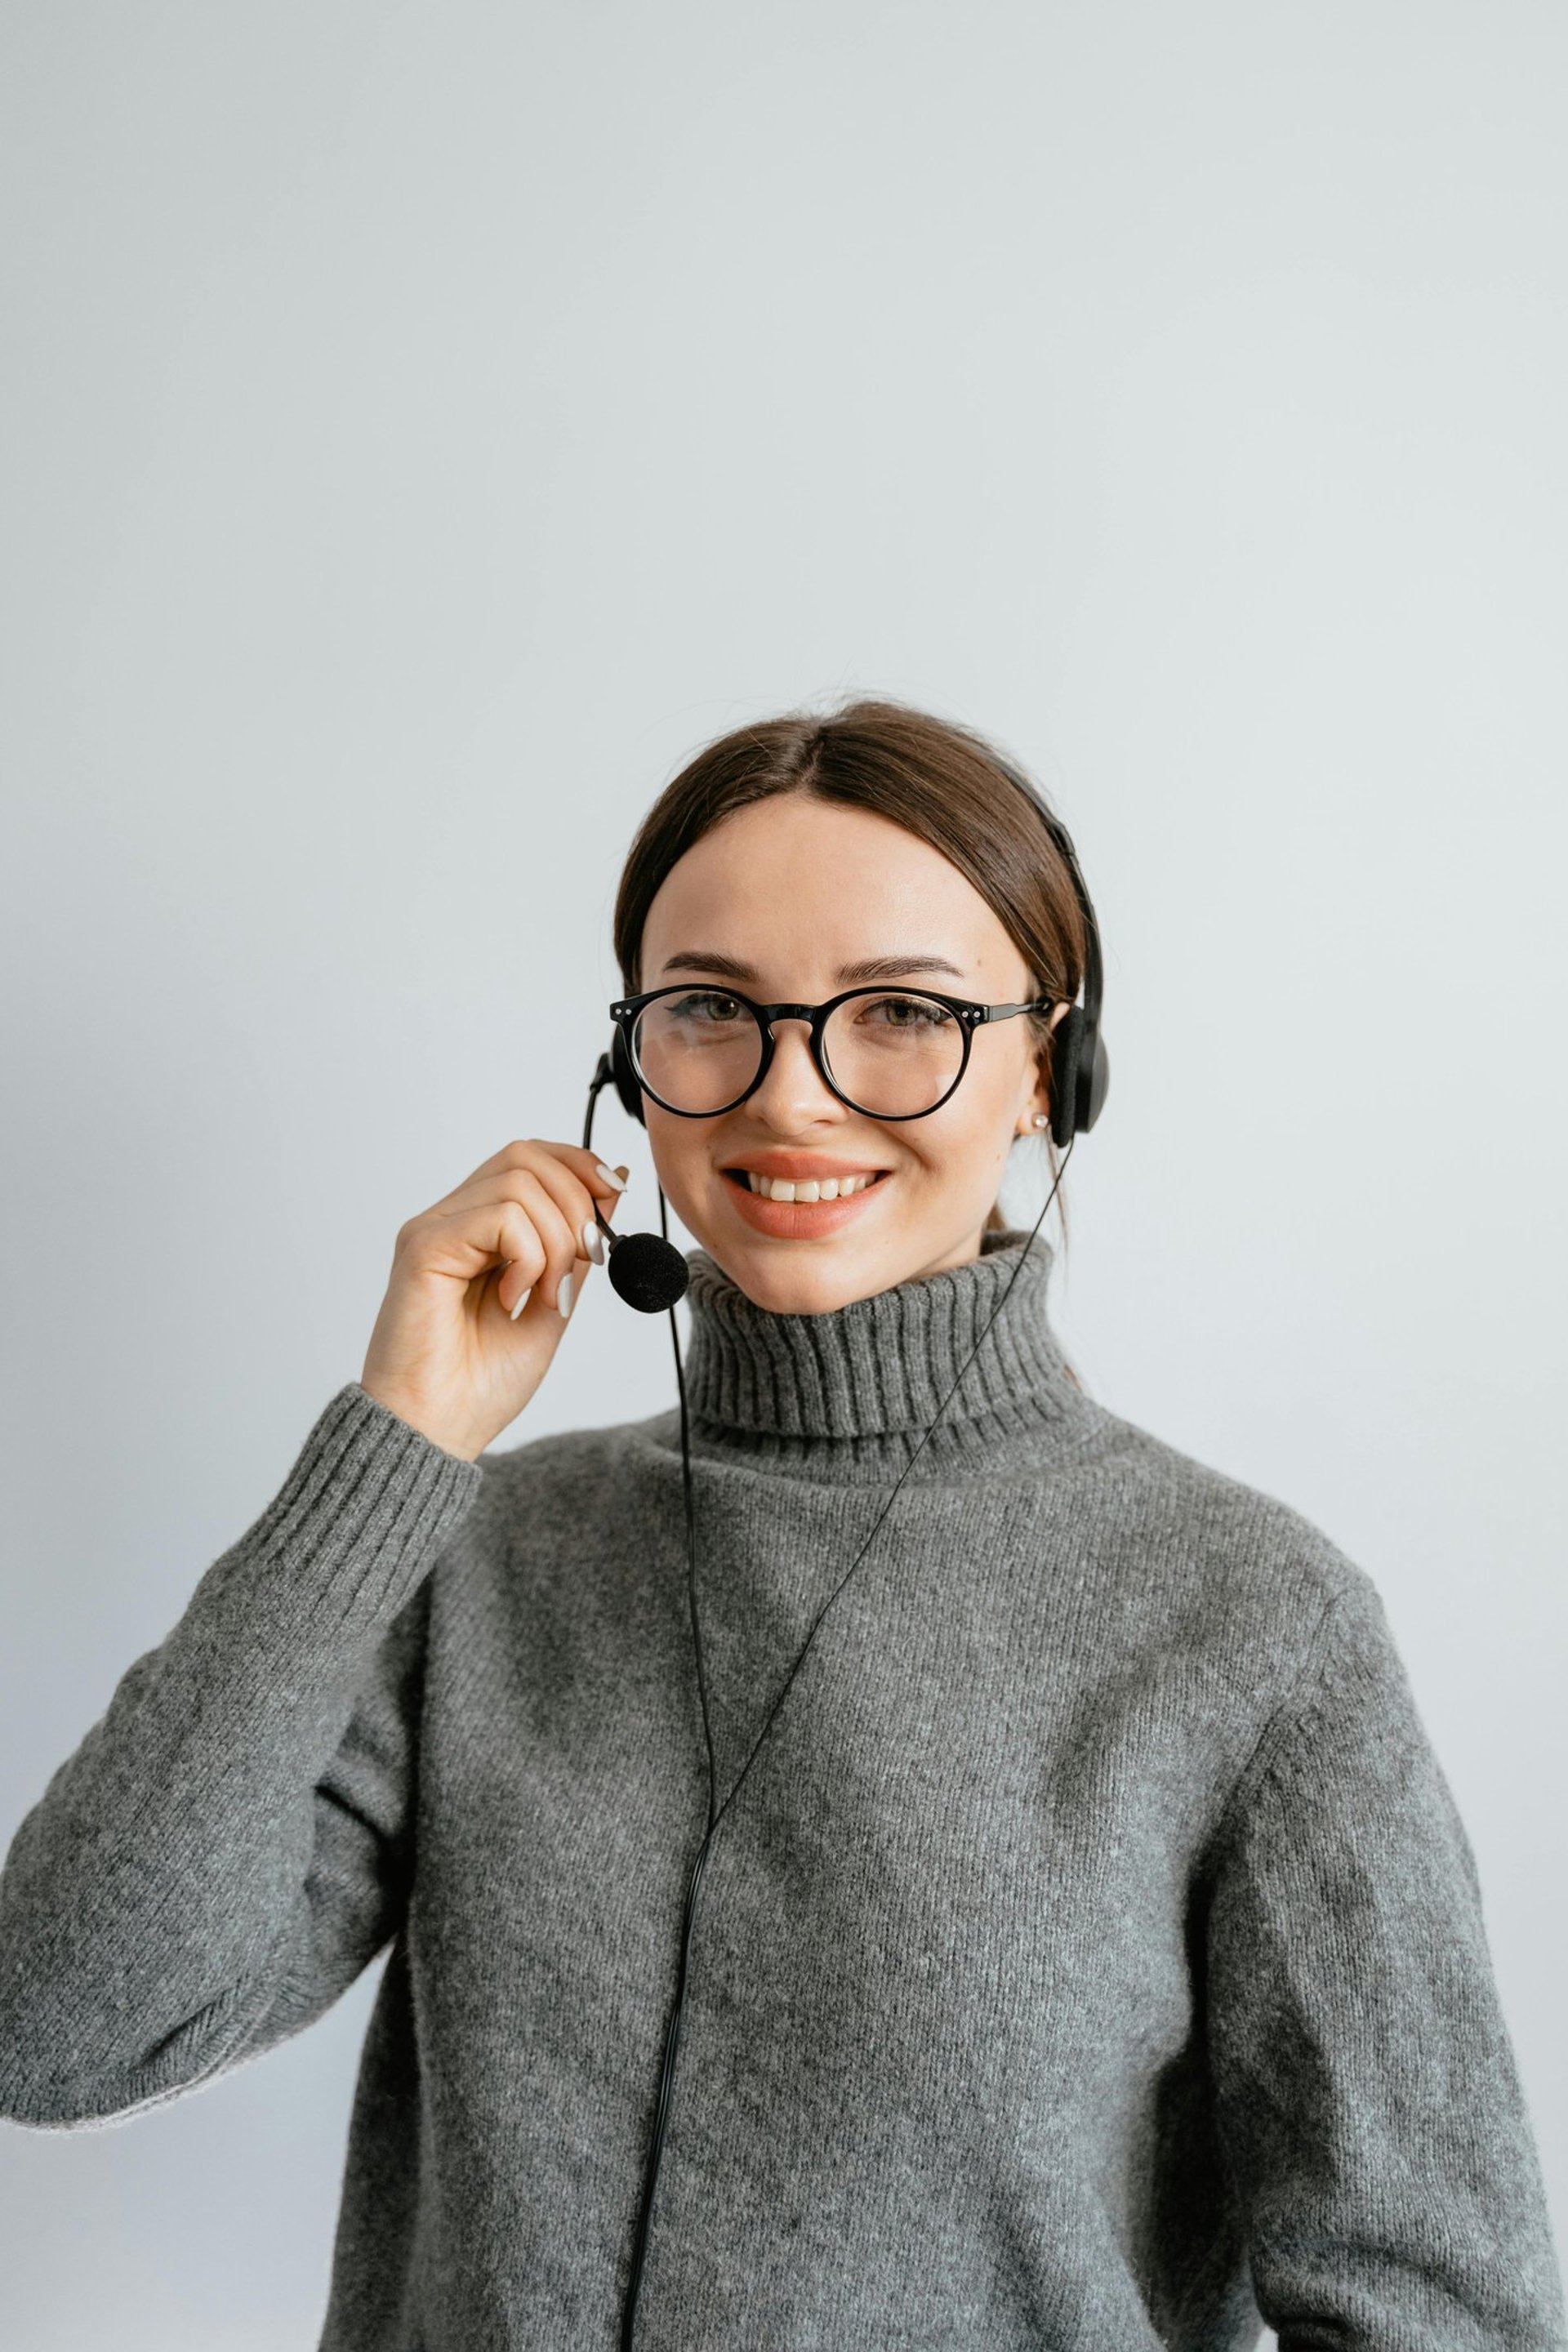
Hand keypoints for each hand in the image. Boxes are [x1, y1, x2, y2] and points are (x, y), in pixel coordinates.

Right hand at [359, 1138, 629, 1460]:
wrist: (437, 1432)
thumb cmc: (481, 1384)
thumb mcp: (554, 1301)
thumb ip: (576, 1245)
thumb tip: (612, 1183)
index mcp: (478, 1230)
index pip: (529, 1158)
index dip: (578, 1165)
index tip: (613, 1196)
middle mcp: (451, 1220)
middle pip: (525, 1156)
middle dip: (576, 1203)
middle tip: (582, 1264)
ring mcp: (434, 1229)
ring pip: (518, 1182)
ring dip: (554, 1241)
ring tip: (542, 1296)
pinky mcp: (423, 1247)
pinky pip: (499, 1217)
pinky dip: (527, 1256)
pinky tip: (511, 1300)